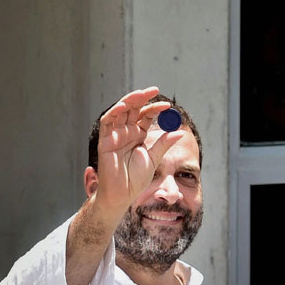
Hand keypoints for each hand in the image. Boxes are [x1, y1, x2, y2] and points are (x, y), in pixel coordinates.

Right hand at [95, 87, 183, 212]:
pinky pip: (107, 122)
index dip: (155, 108)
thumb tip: (180, 132)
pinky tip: (123, 106)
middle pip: (133, 109)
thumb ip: (164, 144)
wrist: (123, 194)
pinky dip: (113, 112)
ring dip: (129, 101)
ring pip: (120, 111)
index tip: (168, 106)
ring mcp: (115, 135)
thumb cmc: (136, 179)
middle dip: (142, 98)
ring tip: (141, 94)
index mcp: (138, 135)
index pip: (146, 115)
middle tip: (154, 90)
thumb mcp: (154, 158)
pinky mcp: (105, 140)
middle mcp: (126, 132)